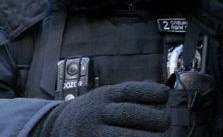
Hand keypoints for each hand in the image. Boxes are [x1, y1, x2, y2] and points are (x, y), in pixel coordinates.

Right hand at [33, 81, 169, 136]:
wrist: (56, 126)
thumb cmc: (93, 111)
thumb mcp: (105, 96)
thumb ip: (130, 95)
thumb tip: (162, 93)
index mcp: (104, 96)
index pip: (128, 90)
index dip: (149, 91)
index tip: (165, 95)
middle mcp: (96, 112)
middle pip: (127, 113)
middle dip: (151, 118)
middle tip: (166, 122)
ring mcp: (91, 133)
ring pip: (119, 136)